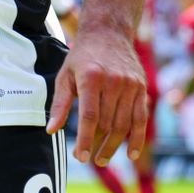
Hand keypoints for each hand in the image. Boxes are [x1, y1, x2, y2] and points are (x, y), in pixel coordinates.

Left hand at [46, 25, 147, 166]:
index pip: (90, 116)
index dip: (86, 139)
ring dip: (114, 146)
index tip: (80, 157)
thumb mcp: (65, 75)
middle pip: (107, 123)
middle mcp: (113, 82)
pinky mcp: (141, 88)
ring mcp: (130, 85)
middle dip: (98, 145)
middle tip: (90, 159)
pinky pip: (141, 119)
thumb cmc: (82, 57)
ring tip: (103, 158)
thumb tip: (51, 130)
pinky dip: (137, 138)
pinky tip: (131, 154)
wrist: (108, 33)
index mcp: (91, 78)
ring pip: (124, 124)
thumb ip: (60, 104)